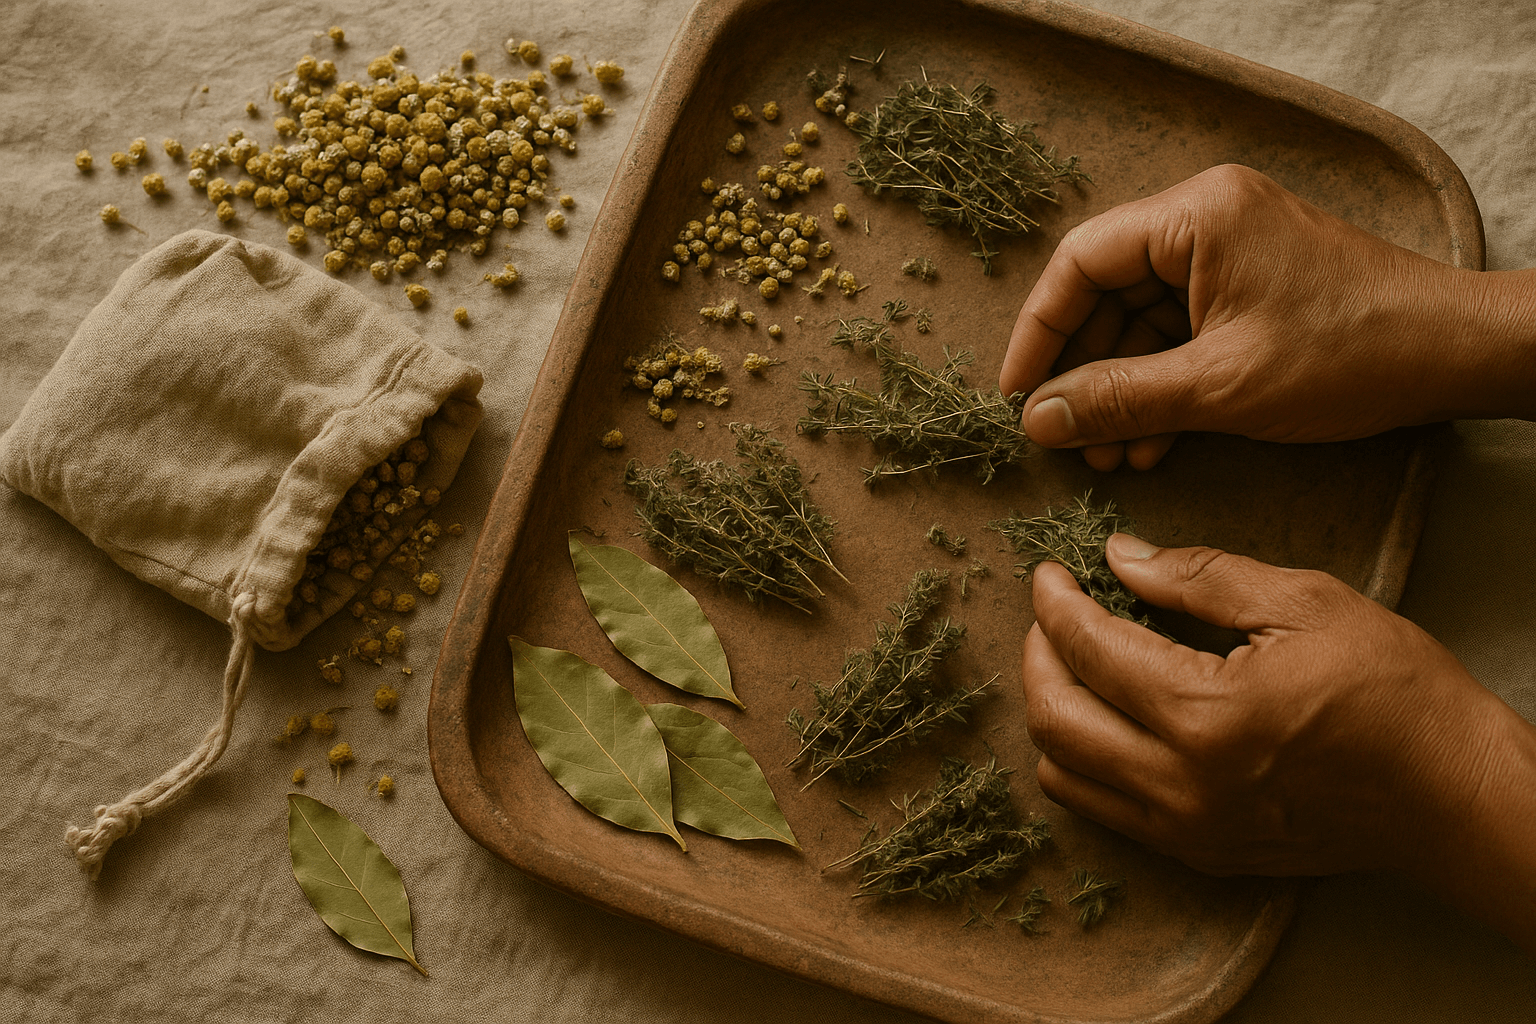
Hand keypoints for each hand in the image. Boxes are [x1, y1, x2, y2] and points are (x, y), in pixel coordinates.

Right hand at [1000, 164, 1532, 470]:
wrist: (1452, 356)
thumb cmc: (1348, 353)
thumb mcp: (1219, 385)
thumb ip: (1119, 399)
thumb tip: (1037, 419)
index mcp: (1195, 216)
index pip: (1081, 262)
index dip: (1039, 331)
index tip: (1018, 393)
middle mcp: (1204, 222)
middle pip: (1106, 294)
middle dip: (1084, 373)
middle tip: (1066, 437)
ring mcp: (1228, 255)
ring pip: (1140, 323)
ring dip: (1121, 391)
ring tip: (1108, 457)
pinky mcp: (1248, 290)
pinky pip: (1179, 336)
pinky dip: (1160, 388)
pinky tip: (1150, 444)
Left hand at [1023, 534, 1510, 877]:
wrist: (1453, 795)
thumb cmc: (1395, 693)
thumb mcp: (1305, 604)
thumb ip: (1200, 578)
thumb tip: (1120, 556)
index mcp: (1206, 715)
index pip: (1088, 651)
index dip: (1054, 605)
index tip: (1047, 575)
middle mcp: (1182, 784)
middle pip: (1053, 718)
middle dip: (1037, 655)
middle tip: (1052, 615)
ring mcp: (1187, 829)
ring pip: (1064, 774)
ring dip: (1051, 711)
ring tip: (1073, 663)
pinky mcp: (1198, 853)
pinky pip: (1103, 809)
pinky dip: (1082, 760)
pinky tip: (1107, 717)